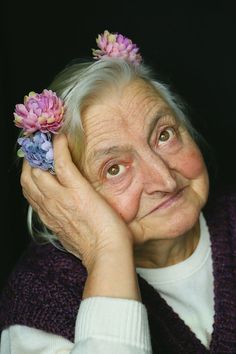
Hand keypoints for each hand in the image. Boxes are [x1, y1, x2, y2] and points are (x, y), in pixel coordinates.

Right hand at [21, 134, 132, 269]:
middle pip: (27, 177)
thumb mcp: (72, 236)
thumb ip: (66, 223)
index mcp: (48, 217)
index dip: (30, 175)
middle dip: (30, 160)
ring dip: (42, 152)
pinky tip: (61, 138)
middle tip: (40, 147)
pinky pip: (62, 163)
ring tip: (49, 140)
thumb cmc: (96, 248)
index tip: (36, 164)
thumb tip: (69, 215)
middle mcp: (49, 206)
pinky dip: (59, 148)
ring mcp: (60, 197)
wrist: (107, 253)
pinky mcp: (76, 190)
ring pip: (38, 169)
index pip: (30, 192)